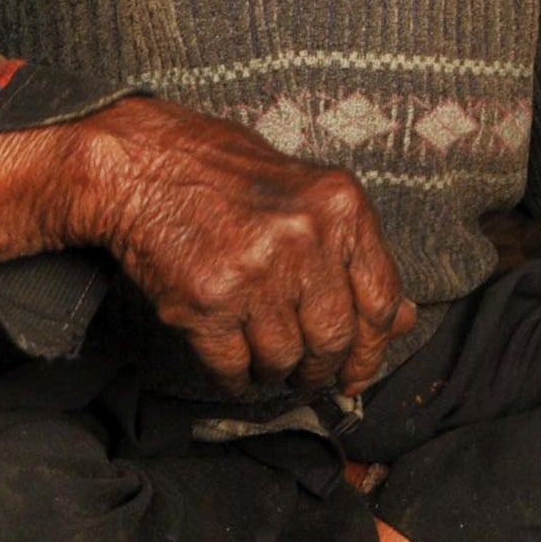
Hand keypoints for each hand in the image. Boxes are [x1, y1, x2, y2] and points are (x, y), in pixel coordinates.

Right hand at [0, 95, 415, 393]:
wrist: (139, 165)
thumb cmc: (225, 175)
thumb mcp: (307, 195)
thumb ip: (354, 254)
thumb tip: (401, 319)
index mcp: (341, 207)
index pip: (380, 301)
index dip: (374, 350)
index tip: (360, 372)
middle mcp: (304, 239)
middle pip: (334, 340)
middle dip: (321, 369)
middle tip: (306, 374)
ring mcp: (255, 273)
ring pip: (284, 360)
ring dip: (274, 371)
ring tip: (259, 351)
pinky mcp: (206, 303)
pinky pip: (234, 369)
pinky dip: (235, 376)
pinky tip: (230, 357)